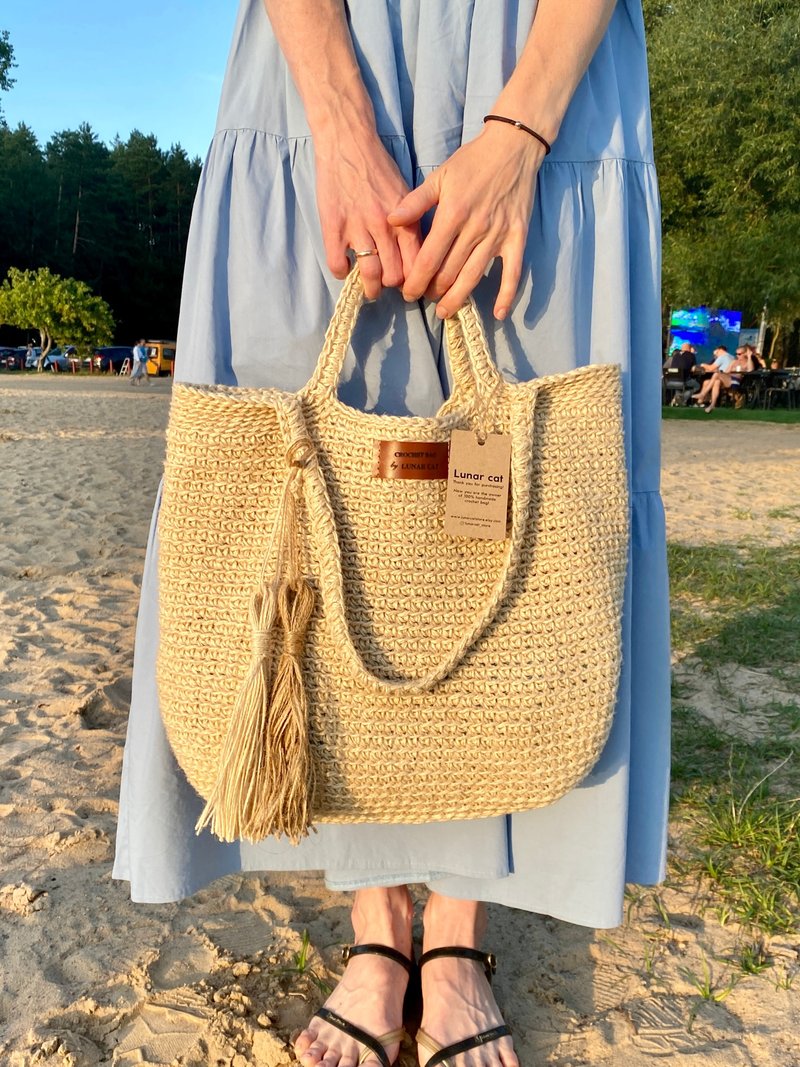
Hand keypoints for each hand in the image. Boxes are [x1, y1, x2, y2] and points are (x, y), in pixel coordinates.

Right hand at [314, 131, 421, 298]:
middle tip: (388, 285)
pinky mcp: (333, 225)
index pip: (417, 264)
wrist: (348, 141)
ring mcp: (358, 227)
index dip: (414, 281)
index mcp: (405, 219)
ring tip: (369, 289)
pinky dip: (342, 272)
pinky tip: (345, 267)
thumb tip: (418, 251)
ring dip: (370, 288)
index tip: (410, 285)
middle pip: (394, 275)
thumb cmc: (378, 167)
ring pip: (369, 274)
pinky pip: (338, 264)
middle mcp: (384, 226)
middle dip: (392, 287)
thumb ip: (411, 222)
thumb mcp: (405, 193)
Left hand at [387, 123, 545, 318]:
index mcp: (452, 215)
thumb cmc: (472, 161)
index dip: (416, 281)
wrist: (512, 147)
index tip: (407, 293)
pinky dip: (507, 295)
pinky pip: (513, 273)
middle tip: (424, 299)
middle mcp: (474, 230)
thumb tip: (390, 220)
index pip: (429, 258)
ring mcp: (497, 236)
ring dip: (457, 299)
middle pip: (449, 272)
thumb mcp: (439, 176)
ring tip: (445, 312)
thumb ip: (415, 202)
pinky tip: (499, 314)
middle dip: (433, 291)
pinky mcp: (516, 238)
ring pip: (473, 277)